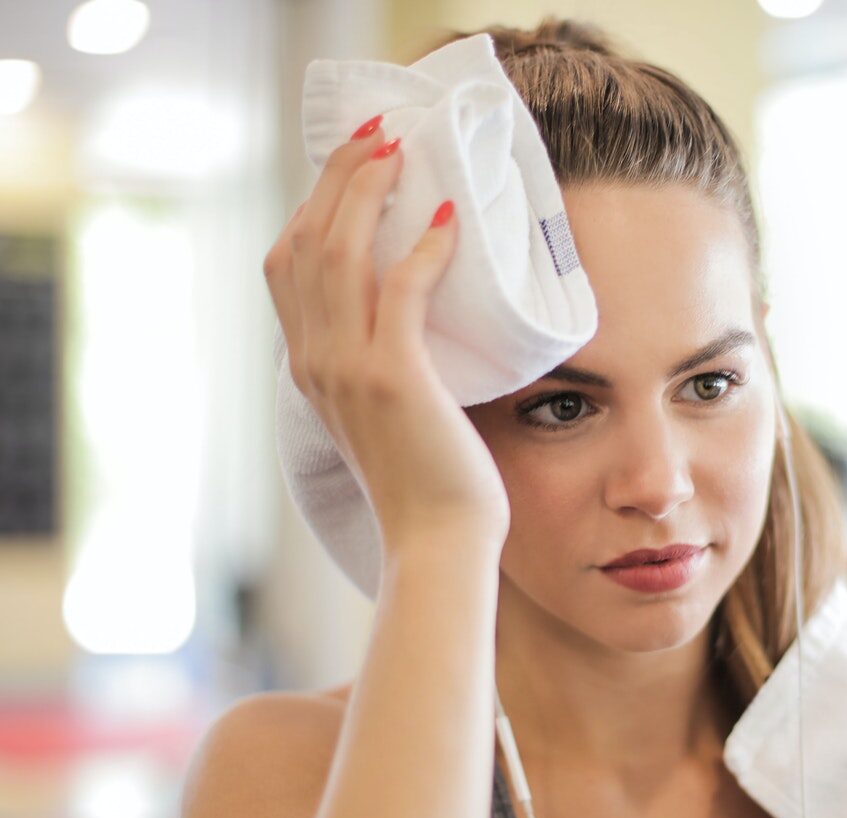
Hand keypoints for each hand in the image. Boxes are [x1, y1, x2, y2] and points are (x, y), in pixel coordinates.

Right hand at [263, 116, 510, 555]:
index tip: (350, 164)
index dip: (313, 205)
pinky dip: (422, 249)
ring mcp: (349, 370)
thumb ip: (380, 365)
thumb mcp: (387, 415)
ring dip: (369, 191)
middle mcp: (317, 362)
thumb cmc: (427, 486)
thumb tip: (411, 318)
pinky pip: (400, 291)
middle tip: (377, 134)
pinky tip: (447, 222)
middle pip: (307, 242)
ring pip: (341, 253)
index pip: (289, 265)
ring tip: (401, 152)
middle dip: (337, 177)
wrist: (436, 544)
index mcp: (311, 368)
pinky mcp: (395, 380)